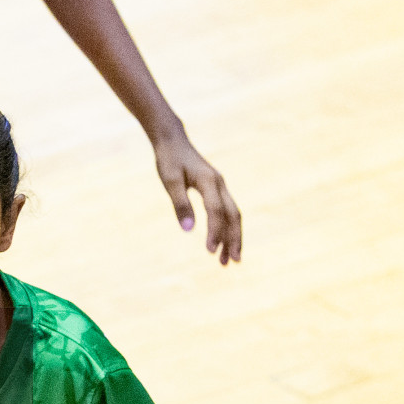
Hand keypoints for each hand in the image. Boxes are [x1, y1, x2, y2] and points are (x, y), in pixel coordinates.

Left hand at [151, 128, 241, 264]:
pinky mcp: (217, 190)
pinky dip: (227, 228)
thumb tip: (188, 230)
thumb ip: (180, 204)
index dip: (214, 232)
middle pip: (233, 216)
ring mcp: (220, 187)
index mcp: (209, 182)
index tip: (209, 251)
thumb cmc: (169, 160)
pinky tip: (221, 243)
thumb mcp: (170, 181)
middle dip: (234, 239)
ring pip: (233, 215)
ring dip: (232, 237)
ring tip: (227, 260)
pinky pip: (227, 212)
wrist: (173, 141)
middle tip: (232, 262)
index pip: (216, 211)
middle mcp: (220, 184)